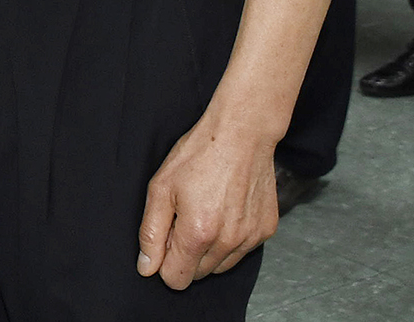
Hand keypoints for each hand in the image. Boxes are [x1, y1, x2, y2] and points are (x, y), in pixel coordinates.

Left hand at [136, 110, 279, 289]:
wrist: (242, 134)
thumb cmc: (199, 154)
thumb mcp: (161, 187)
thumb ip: (151, 232)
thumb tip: (147, 267)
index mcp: (198, 234)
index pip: (176, 279)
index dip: (164, 262)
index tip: (165, 237)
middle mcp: (228, 243)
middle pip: (199, 274)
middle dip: (186, 254)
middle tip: (184, 217)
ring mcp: (250, 238)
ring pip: (221, 266)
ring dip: (208, 249)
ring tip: (205, 211)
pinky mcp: (266, 230)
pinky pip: (242, 250)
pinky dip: (230, 239)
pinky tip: (225, 209)